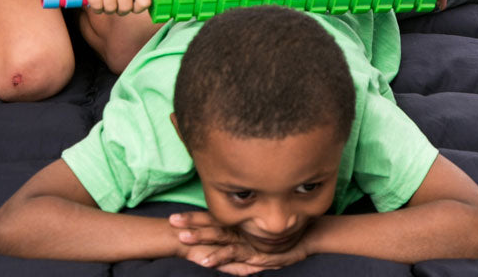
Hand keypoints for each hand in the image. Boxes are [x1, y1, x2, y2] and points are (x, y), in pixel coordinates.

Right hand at [68, 0, 151, 14]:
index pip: (145, 1)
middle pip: (126, 8)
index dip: (138, 8)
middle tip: (114, 2)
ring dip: (105, 8)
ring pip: (110, 8)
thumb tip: (146, 6)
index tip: (132, 6)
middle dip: (119, 10)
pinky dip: (95, 7)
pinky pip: (97, 6)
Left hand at [170, 212, 308, 273]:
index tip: (176, 215)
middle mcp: (240, 229)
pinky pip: (231, 255)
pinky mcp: (252, 252)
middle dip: (190, 222)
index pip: (213, 217)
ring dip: (199, 238)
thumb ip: (246, 235)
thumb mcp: (261, 236)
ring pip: (218, 237)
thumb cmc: (284, 235)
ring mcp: (245, 240)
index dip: (195, 216)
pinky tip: (204, 262)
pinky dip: (217, 258)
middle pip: (211, 223)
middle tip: (170, 221)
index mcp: (239, 224)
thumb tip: (231, 240)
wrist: (307, 236)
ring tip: (181, 239)